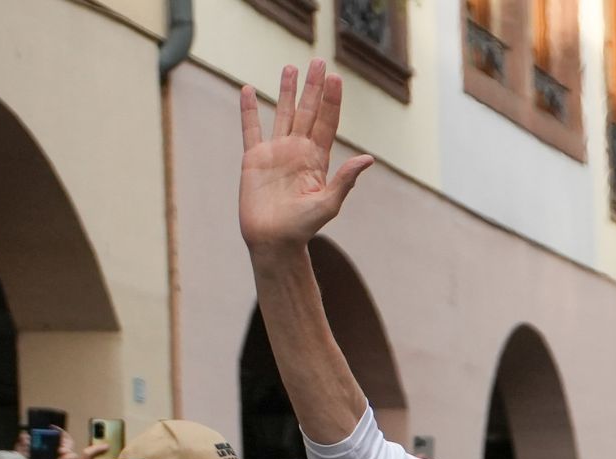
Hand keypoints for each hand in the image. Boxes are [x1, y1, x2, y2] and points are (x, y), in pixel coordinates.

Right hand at [239, 60, 374, 251]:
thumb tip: (368, 159)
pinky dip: (249, 110)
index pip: (326, 122)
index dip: (331, 100)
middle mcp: (298, 151)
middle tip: (318, 61)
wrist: (274, 240)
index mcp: (317, 159)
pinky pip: (250, 128)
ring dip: (285, 91)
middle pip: (307, 111)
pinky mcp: (254, 158)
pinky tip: (247, 90)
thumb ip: (345, 179)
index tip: (335, 77)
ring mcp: (276, 152)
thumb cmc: (303, 227)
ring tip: (290, 68)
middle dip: (313, 87)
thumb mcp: (328, 203)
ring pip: (281, 113)